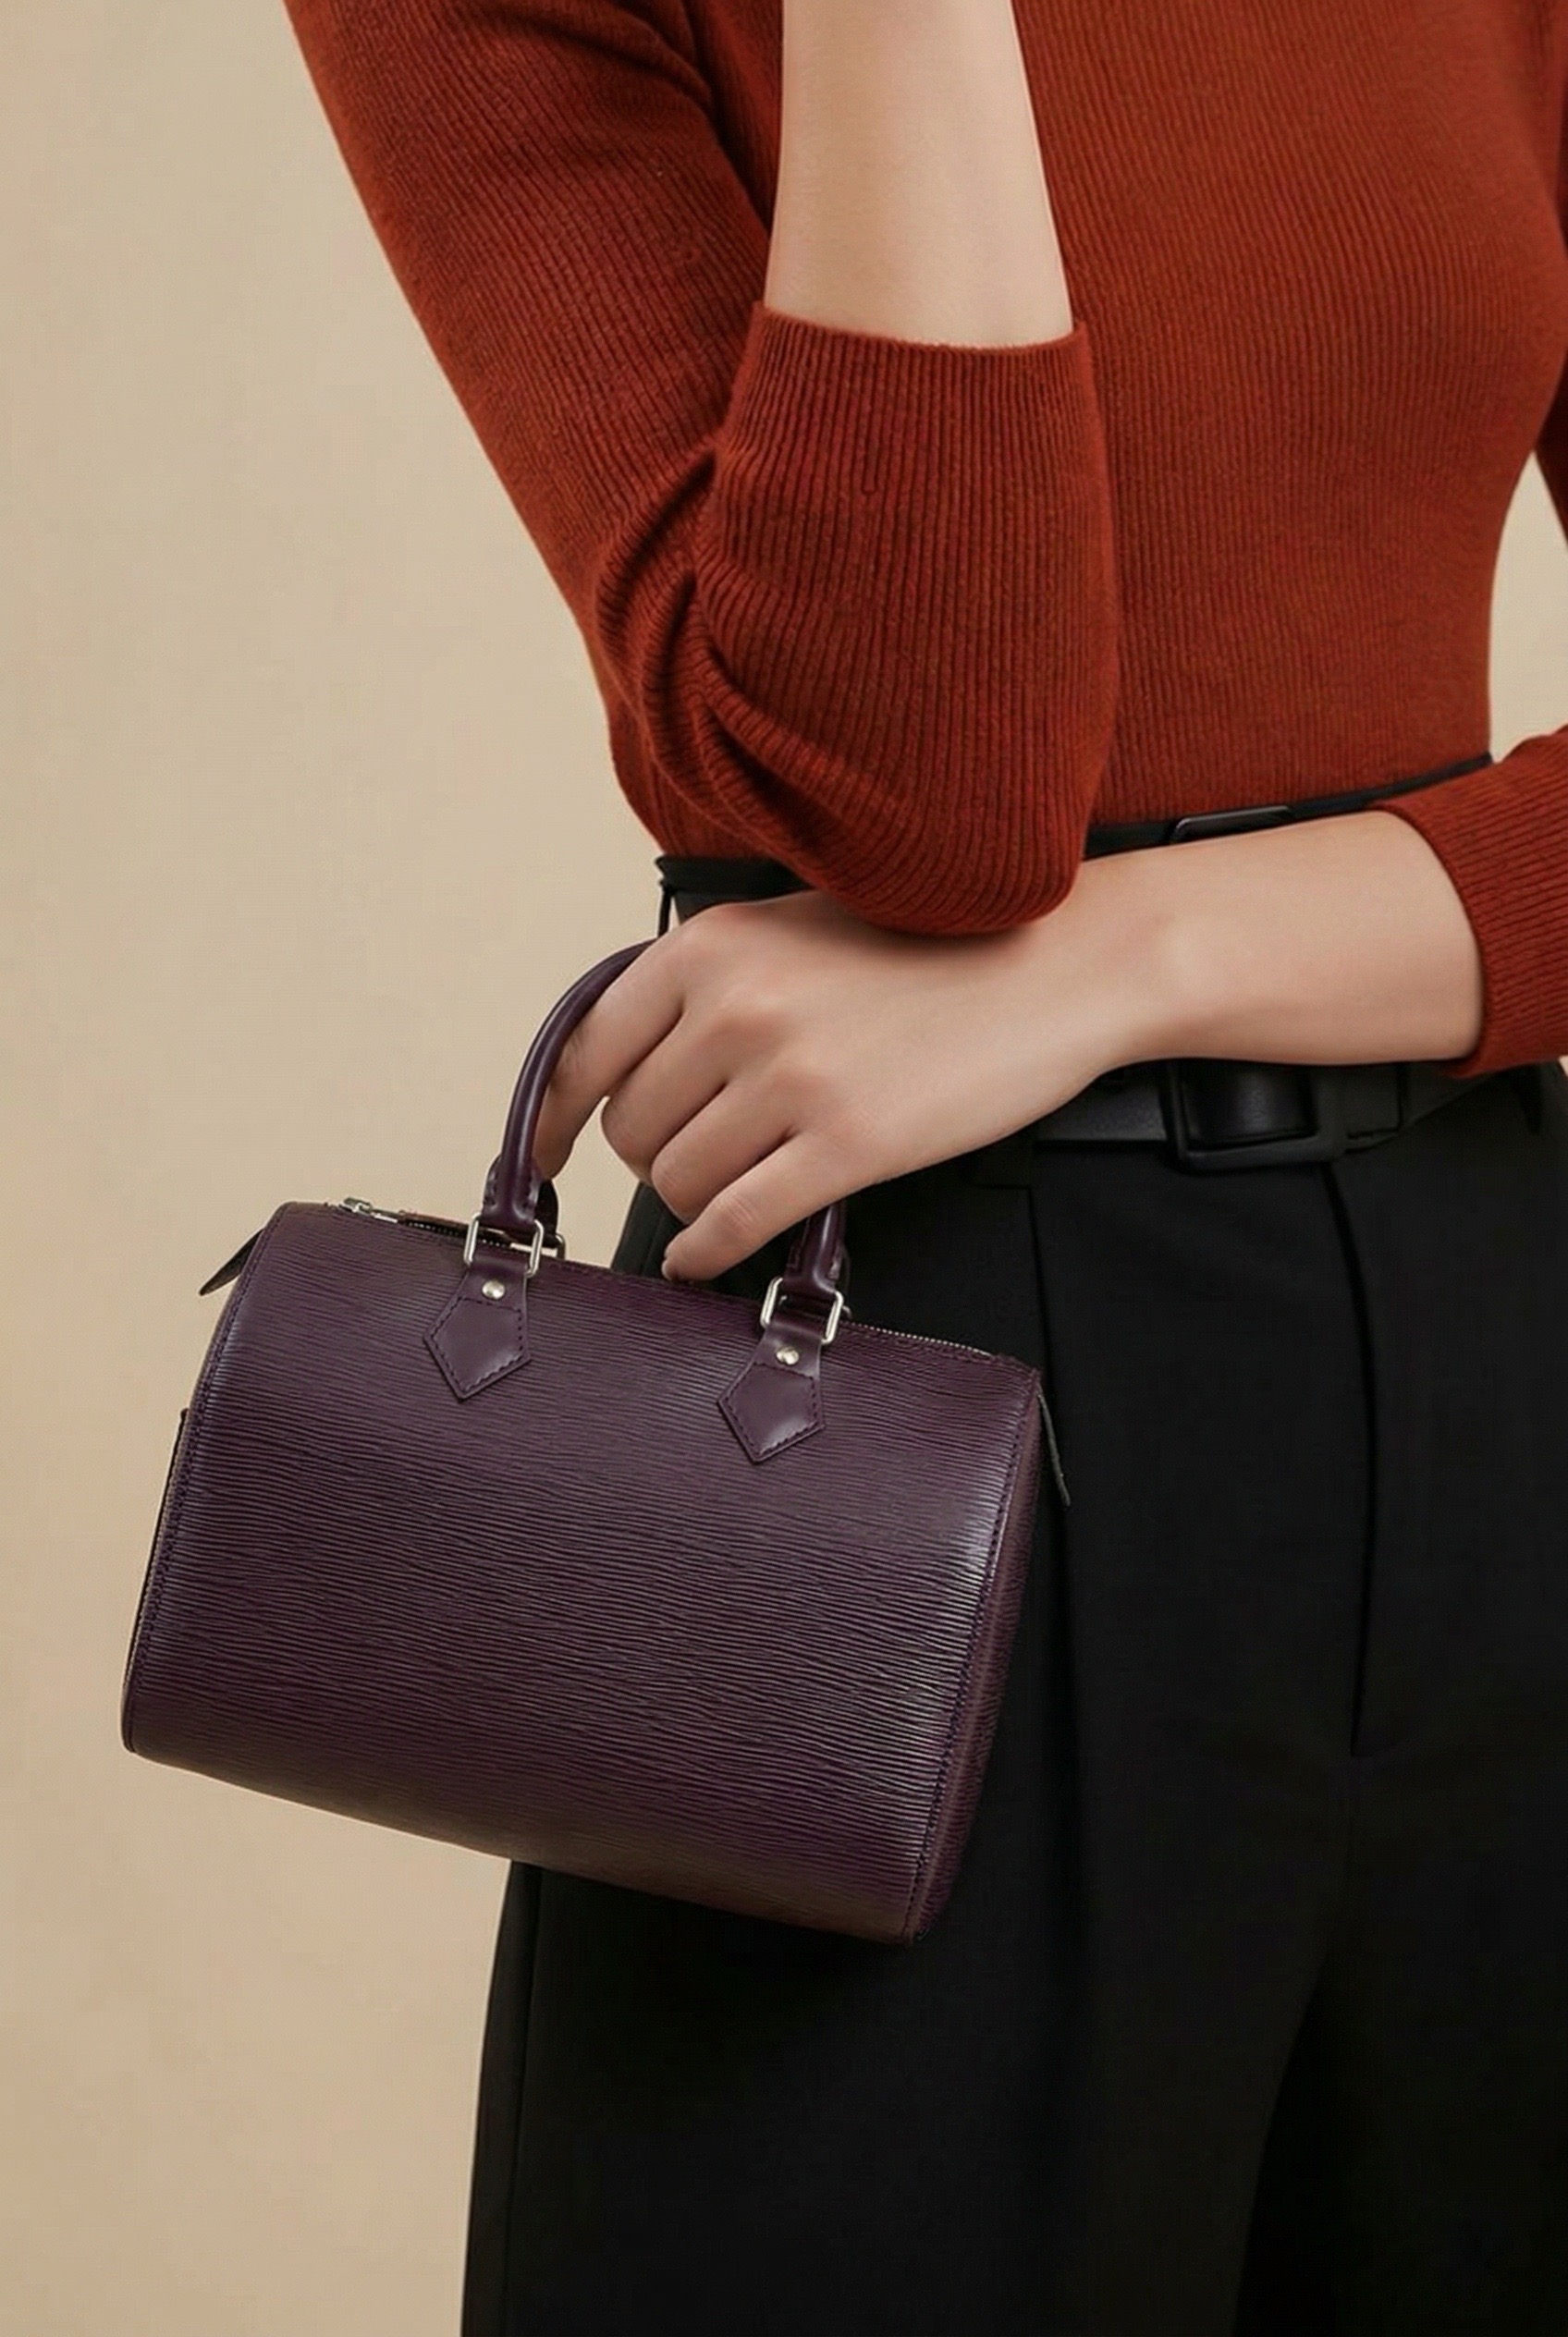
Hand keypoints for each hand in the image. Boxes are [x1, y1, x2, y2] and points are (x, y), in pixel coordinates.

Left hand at [532, 870, 1169, 1282]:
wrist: (1058, 962)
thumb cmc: (929, 946)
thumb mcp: (795, 928)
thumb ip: (712, 981)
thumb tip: (632, 1062)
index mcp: (710, 948)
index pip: (588, 1051)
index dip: (561, 1117)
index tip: (553, 1152)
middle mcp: (737, 1008)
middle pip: (632, 1129)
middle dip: (654, 1157)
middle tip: (700, 1159)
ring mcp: (792, 1079)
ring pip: (678, 1182)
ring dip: (692, 1202)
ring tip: (735, 1190)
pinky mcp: (848, 1145)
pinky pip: (735, 1223)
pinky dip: (706, 1254)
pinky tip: (704, 1262)